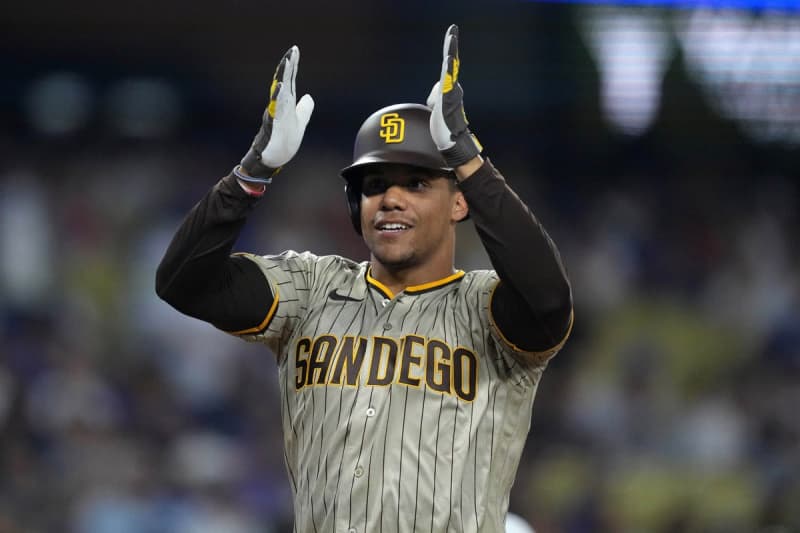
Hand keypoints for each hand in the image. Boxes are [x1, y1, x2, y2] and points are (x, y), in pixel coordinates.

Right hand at [239, 46, 314, 182]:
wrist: (275, 158)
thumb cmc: (285, 141)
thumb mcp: (300, 122)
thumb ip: (305, 109)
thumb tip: (309, 96)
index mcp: (287, 104)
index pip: (290, 80)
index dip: (292, 66)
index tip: (295, 50)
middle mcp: (280, 106)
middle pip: (284, 82)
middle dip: (288, 66)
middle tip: (292, 51)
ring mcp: (277, 114)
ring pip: (280, 92)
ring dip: (283, 77)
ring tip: (287, 63)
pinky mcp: (276, 125)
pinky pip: (277, 109)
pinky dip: (279, 98)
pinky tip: (281, 87)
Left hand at [426, 24, 481, 167]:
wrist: (451, 142)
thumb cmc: (444, 127)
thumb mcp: (436, 106)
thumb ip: (436, 94)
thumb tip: (437, 87)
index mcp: (448, 89)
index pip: (447, 66)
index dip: (449, 50)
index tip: (451, 34)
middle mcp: (452, 88)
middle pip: (449, 64)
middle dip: (450, 45)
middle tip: (453, 28)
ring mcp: (451, 92)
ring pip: (447, 72)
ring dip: (449, 57)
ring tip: (451, 40)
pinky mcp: (448, 99)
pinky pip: (448, 81)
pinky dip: (449, 69)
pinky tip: (449, 59)